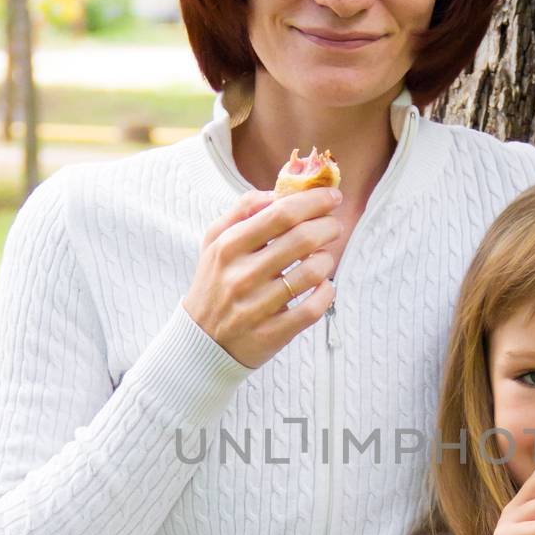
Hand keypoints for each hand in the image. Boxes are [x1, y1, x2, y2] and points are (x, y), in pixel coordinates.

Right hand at [182, 186, 342, 367]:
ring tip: (323, 257)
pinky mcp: (272, 334)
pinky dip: (327, 292)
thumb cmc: (215, 282)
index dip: (314, 201)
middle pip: (302, 239)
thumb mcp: (215, 242)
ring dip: (327, 259)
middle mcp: (242, 276)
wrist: (201, 341)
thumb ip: (242, 210)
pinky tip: (323, 286)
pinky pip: (313, 308)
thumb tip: (276, 193)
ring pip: (313, 273)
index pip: (281, 214)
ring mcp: (257, 307)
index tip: (332, 196)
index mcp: (229, 247)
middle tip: (334, 226)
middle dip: (328, 226)